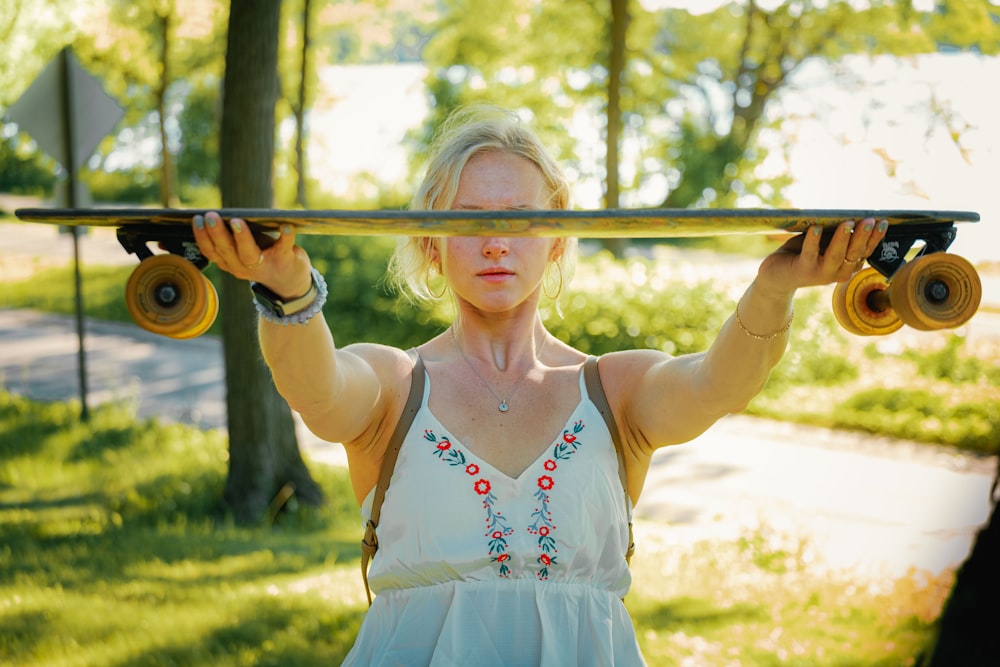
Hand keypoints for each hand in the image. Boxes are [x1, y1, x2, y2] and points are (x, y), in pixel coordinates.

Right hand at [192, 211, 313, 297]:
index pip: (211, 251)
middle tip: (211, 216)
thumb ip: (231, 238)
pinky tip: (286, 225)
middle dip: (217, 233)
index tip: (196, 219)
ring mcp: (263, 265)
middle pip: (226, 251)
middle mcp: (242, 267)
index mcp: (229, 262)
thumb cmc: (261, 256)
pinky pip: (284, 247)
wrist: (290, 281)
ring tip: (237, 221)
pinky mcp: (284, 260)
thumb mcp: (241, 250)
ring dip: (241, 237)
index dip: (202, 236)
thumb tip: (218, 214)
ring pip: (248, 254)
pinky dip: (285, 236)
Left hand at [755, 218, 888, 296]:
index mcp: (847, 266)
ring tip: (848, 223)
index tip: (883, 222)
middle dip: (863, 236)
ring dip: (843, 238)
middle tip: (869, 220)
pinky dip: (813, 240)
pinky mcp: (803, 270)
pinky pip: (810, 254)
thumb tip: (851, 215)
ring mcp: (821, 273)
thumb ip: (837, 234)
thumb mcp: (824, 243)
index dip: (875, 238)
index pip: (866, 251)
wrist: (776, 275)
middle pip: (854, 253)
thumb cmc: (803, 254)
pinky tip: (815, 228)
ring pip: (836, 255)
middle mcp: (838, 272)